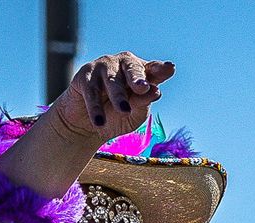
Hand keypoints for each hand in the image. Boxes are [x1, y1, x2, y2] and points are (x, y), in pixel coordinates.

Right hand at [54, 52, 174, 141]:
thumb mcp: (135, 114)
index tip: (170, 69)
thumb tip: (155, 91)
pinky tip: (99, 121)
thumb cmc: (116, 117)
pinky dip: (96, 108)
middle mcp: (123, 65)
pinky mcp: (85, 75)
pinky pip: (92, 92)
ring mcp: (104, 67)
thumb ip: (144, 103)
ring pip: (113, 81)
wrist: (86, 126)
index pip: (152, 69)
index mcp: (140, 72)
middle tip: (143, 88)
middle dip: (137, 77)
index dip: (160, 69)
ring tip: (124, 111)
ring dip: (119, 96)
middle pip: (132, 68)